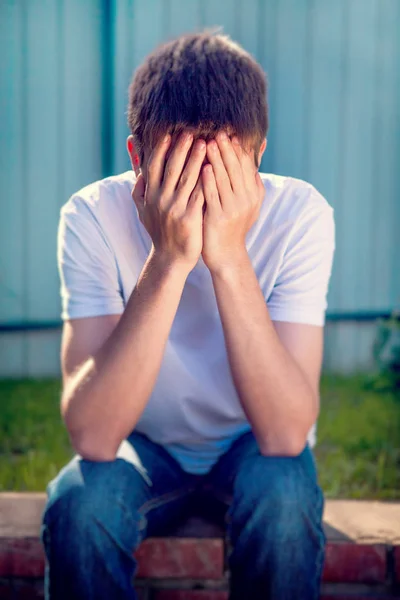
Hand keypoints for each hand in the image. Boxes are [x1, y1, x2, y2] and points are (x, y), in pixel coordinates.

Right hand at [132, 132, 205, 272]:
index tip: (169, 134)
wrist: (170, 258)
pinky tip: (214, 169)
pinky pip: (199, 194)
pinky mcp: (189, 218)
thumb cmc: (159, 232)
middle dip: (180, 149)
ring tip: (206, 144)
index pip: (154, 167)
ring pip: (186, 179)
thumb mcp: (143, 211)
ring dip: (196, 160)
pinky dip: (206, 181)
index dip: (161, 149)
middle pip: (171, 169)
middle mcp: (160, 200)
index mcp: (150, 195)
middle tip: (190, 132)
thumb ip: (139, 189)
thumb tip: (136, 169)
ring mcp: (175, 209)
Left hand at [201, 132, 264, 274]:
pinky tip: (203, 168)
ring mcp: (233, 209)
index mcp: (253, 193)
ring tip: (208, 142)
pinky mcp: (219, 218)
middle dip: (227, 149)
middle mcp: (246, 200)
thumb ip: (250, 179)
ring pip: (225, 179)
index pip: (246, 165)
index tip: (229, 132)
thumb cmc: (232, 225)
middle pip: (236, 168)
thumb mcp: (248, 202)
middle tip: (219, 131)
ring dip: (217, 160)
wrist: (226, 254)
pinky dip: (209, 181)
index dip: (238, 148)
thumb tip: (256, 152)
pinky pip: (213, 195)